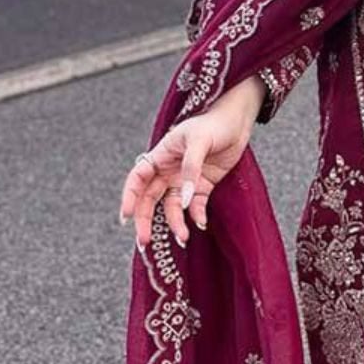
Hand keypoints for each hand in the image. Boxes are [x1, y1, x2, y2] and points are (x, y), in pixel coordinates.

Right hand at [119, 74, 266, 249]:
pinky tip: (200, 224)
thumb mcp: (198, 142)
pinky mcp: (203, 187)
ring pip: (172, 207)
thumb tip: (184, 200)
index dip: (129, 197)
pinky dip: (196, 217)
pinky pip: (195, 207)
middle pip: (150, 199)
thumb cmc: (213, 124)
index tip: (126, 216)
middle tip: (144, 241)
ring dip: (175, 223)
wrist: (237, 122)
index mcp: (160, 156)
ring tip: (183, 238)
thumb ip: (190, 170)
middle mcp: (168, 171)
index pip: (138, 179)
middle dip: (145, 220)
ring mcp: (185, 181)